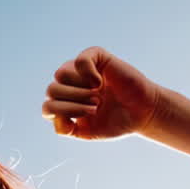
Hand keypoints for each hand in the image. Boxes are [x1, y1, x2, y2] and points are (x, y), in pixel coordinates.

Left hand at [43, 47, 158, 140]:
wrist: (142, 113)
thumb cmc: (115, 121)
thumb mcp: (87, 132)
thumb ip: (67, 128)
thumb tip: (56, 117)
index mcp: (64, 101)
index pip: (48, 106)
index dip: (64, 112)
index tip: (87, 116)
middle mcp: (69, 83)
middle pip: (52, 89)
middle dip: (73, 102)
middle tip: (96, 106)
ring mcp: (80, 69)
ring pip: (60, 74)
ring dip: (79, 90)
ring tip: (97, 96)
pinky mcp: (96, 56)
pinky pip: (80, 60)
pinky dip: (87, 73)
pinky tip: (99, 82)